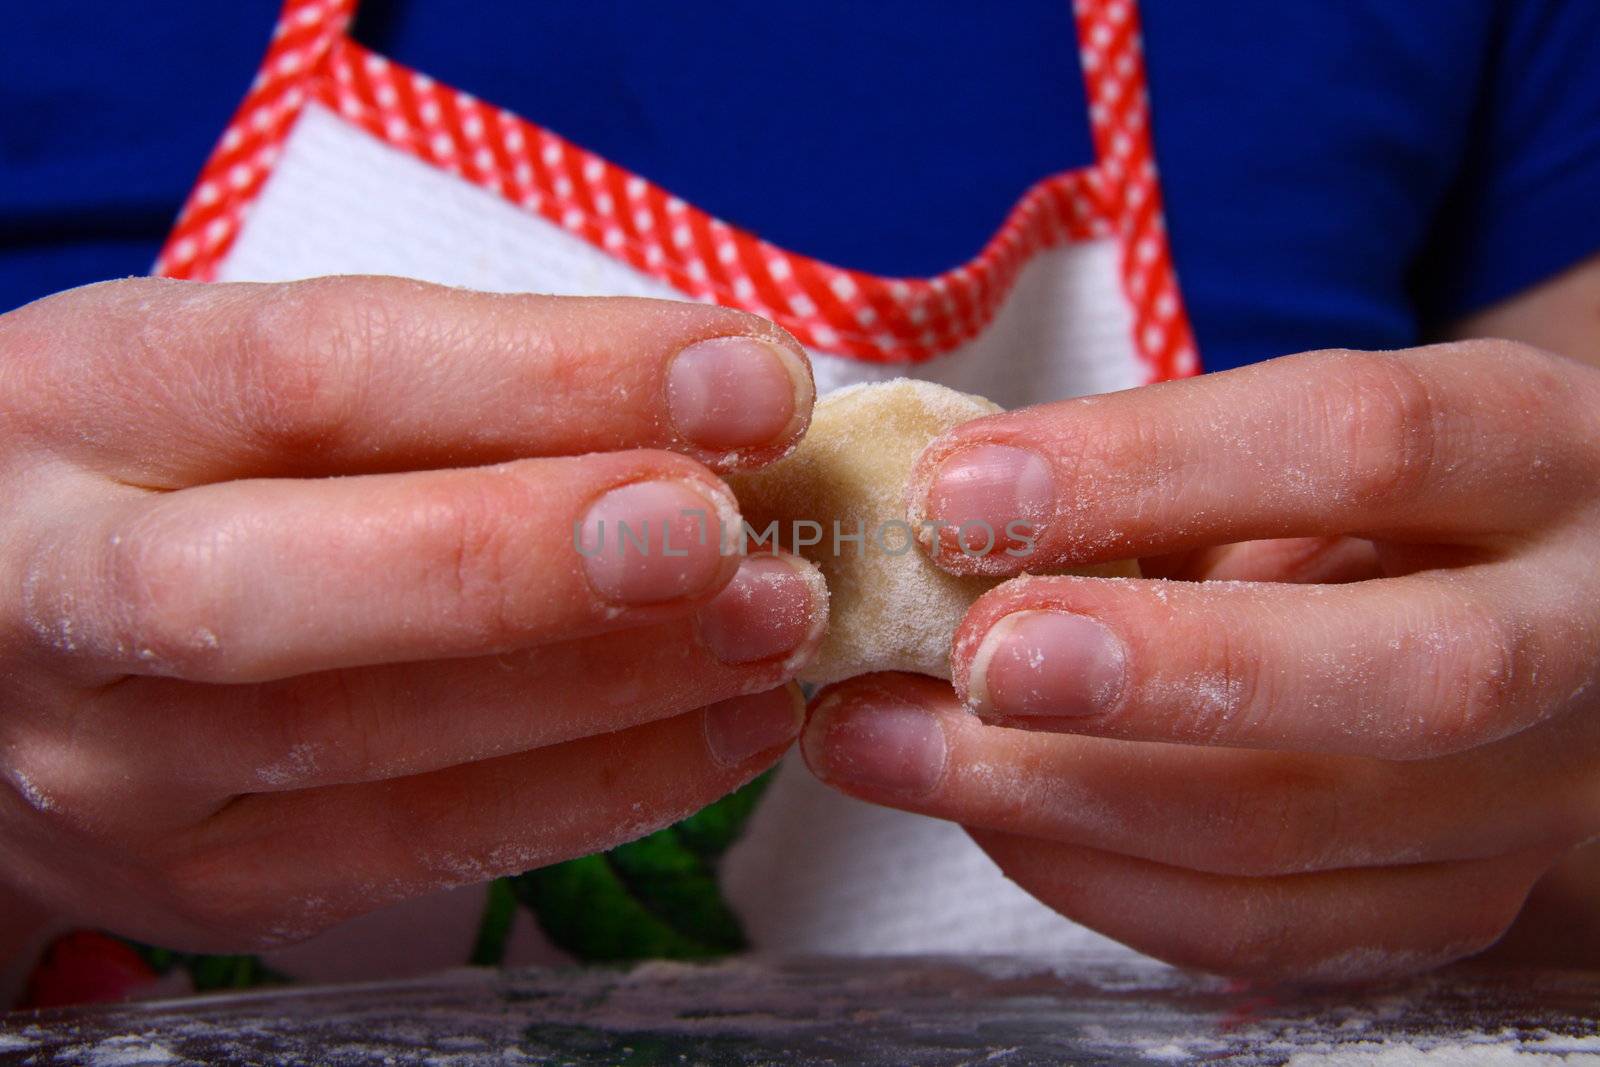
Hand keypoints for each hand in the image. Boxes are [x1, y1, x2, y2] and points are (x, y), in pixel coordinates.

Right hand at [0, 276, 824, 953]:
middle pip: (278, 584)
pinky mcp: (200, 882)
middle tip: (725, 532)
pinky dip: (593, 795)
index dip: (548, 373)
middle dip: (528, 555)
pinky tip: (723, 731)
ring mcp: (118, 765)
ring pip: (358, 740)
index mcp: (80, 403)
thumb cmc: (165, 473)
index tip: (742, 372)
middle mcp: (60, 591)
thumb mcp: (240, 371)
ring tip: (769, 628)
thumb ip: (437, 382)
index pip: (317, 371)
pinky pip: (406, 853)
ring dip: (599, 689)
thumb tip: (703, 398)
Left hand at [803, 341, 1599, 981]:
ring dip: (1063, 798)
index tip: (959, 494)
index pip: (1364, 442)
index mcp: (1542, 454)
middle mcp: (1581, 635)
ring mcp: (1533, 799)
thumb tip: (942, 516)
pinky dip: (1095, 876)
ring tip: (887, 743)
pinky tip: (985, 814)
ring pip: (1310, 833)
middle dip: (1153, 674)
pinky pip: (1267, 931)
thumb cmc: (1369, 494)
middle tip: (964, 662)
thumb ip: (1159, 471)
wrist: (1525, 597)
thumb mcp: (1300, 437)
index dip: (1149, 467)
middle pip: (1402, 676)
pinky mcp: (1456, 906)